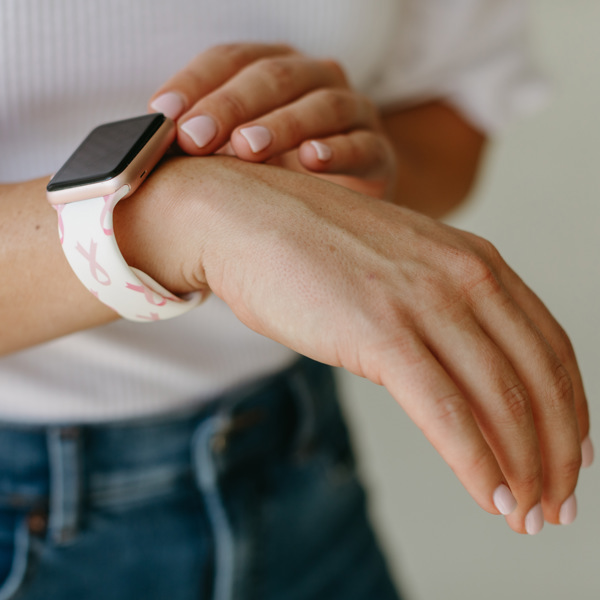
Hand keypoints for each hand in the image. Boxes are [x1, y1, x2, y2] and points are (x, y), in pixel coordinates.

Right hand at [122, 156, 590, 534]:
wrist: (244, 216)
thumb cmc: (313, 246)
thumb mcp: (396, 267)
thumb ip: (435, 311)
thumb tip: (456, 376)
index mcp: (474, 260)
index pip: (549, 345)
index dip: (570, 409)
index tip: (571, 457)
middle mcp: (463, 276)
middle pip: (538, 379)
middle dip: (558, 452)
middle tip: (556, 504)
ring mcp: (423, 302)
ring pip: (501, 401)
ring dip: (523, 468)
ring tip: (526, 514)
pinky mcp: (380, 332)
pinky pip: (445, 411)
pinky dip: (475, 463)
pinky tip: (489, 498)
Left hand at [148, 43, 395, 198]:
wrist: (340, 208)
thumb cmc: (280, 176)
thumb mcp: (238, 154)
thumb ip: (205, 141)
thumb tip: (152, 143)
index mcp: (275, 70)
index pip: (231, 59)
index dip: (196, 84)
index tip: (162, 117)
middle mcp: (316, 79)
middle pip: (273, 77)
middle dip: (230, 106)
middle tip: (196, 138)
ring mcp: (352, 111)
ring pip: (319, 104)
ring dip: (281, 124)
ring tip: (247, 149)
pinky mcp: (378, 150)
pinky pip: (360, 143)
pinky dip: (336, 150)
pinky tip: (311, 162)